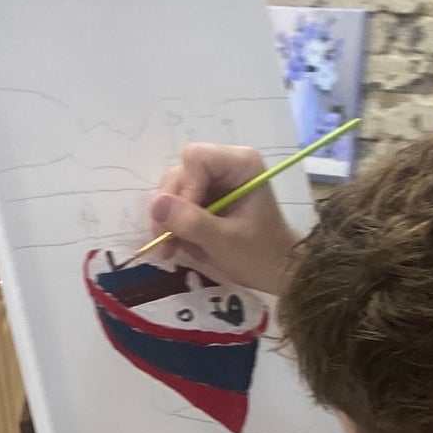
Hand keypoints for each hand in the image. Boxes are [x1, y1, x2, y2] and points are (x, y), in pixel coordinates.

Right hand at [148, 142, 301, 297]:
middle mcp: (225, 164)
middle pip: (180, 173)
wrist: (277, 273)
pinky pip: (178, 204)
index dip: (183, 189)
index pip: (194, 159)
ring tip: (171, 249)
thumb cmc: (260, 255)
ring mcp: (215, 180)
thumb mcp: (224, 241)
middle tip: (167, 242)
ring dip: (168, 220)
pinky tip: (176, 245)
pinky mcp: (207, 197)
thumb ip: (191, 222)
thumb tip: (155, 205)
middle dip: (170, 208)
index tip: (183, 223)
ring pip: (174, 189)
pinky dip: (173, 225)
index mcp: (240, 164)